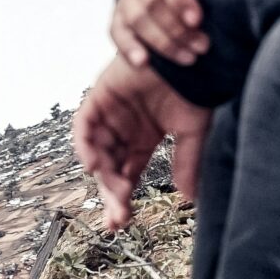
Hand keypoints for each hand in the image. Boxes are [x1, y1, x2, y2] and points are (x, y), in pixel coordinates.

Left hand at [72, 55, 212, 230]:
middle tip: (117, 218)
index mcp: (142, 139)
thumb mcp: (193, 133)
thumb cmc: (195, 87)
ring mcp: (110, 113)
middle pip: (109, 168)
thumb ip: (187, 164)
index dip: (122, 199)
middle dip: (111, 194)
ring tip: (116, 193)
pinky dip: (85, 145)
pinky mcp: (100, 95)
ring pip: (96, 151)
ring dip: (103, 175)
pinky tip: (95, 165)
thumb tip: (188, 199)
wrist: (193, 56)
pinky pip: (84, 125)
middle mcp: (123, 128)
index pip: (126, 175)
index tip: (122, 222)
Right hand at [110, 0, 254, 69]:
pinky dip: (129, 47)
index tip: (199, 20)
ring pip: (137, 19)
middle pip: (152, 1)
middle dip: (177, 28)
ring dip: (162, 42)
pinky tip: (144, 63)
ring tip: (190, 58)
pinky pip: (118, 32)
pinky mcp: (118, 14)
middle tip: (204, 47)